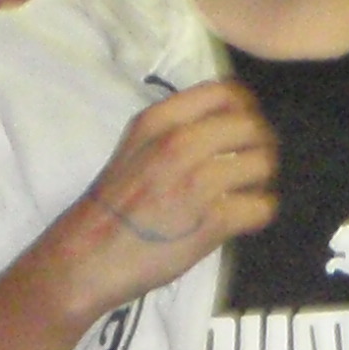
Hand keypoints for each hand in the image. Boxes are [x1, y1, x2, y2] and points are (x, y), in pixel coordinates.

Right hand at [35, 81, 276, 326]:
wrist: (86, 257)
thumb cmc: (111, 207)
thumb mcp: (134, 149)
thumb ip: (173, 129)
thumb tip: (224, 122)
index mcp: (158, 122)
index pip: (225, 93)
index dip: (245, 109)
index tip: (243, 127)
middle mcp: (178, 145)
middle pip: (251, 126)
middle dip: (260, 144)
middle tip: (251, 162)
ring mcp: (196, 183)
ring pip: (262, 164)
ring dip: (262, 179)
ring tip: (247, 190)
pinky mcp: (210, 222)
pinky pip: (262, 206)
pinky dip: (259, 211)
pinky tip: (243, 216)